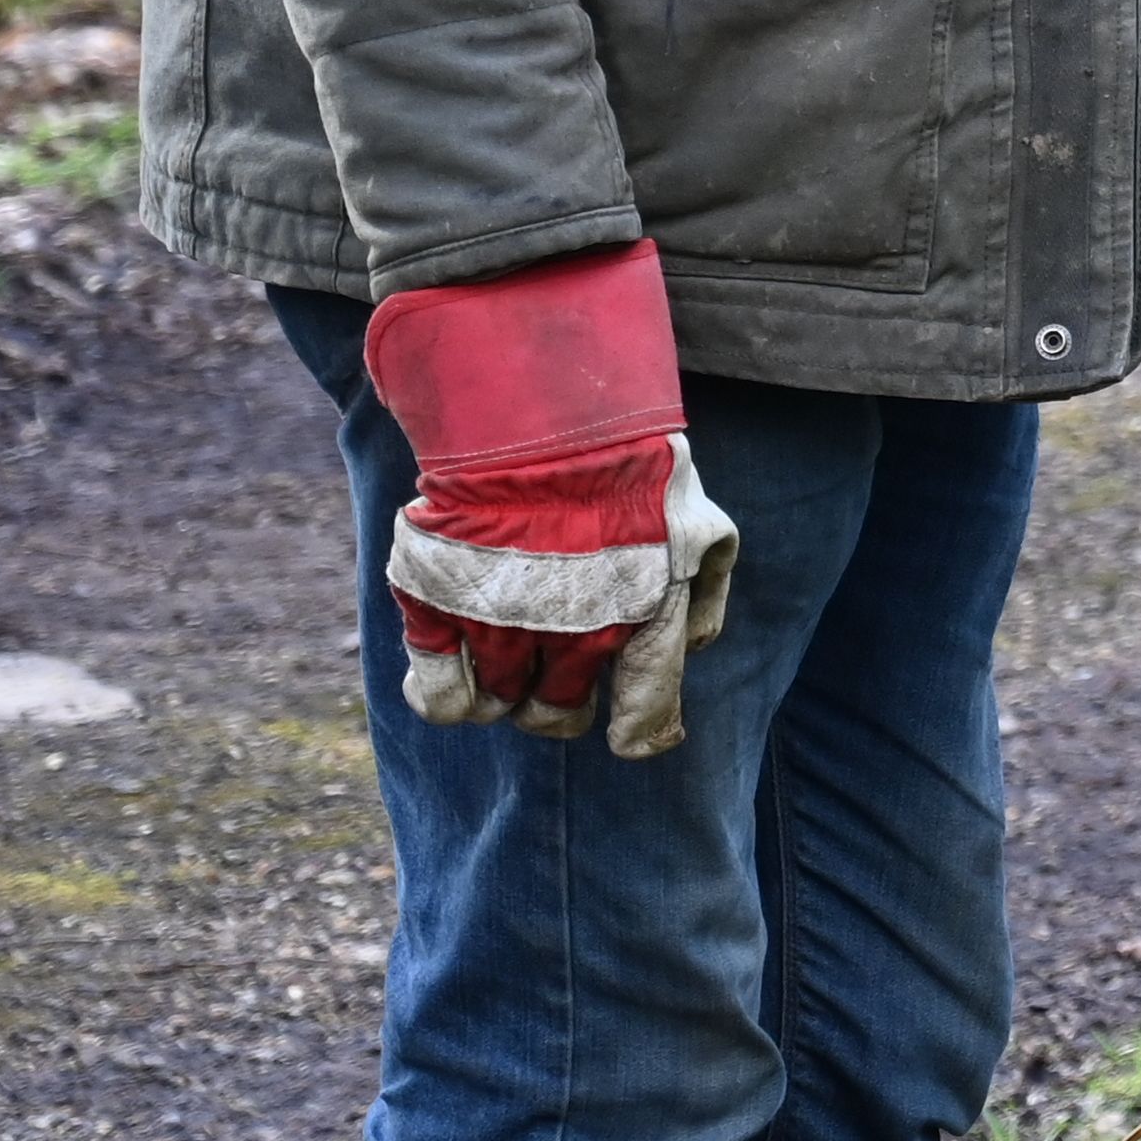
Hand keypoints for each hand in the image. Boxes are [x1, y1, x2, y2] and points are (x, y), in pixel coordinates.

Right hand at [365, 242, 741, 753]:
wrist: (540, 406)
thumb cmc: (630, 465)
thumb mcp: (698, 521)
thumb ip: (702, 597)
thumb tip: (690, 653)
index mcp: (644, 617)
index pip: (645, 718)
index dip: (639, 732)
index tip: (631, 733)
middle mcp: (574, 635)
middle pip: (561, 716)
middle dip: (563, 698)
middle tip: (559, 657)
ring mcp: (502, 626)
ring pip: (502, 708)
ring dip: (509, 687)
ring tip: (513, 638)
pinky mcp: (438, 610)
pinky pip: (439, 699)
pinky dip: (450, 692)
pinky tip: (462, 655)